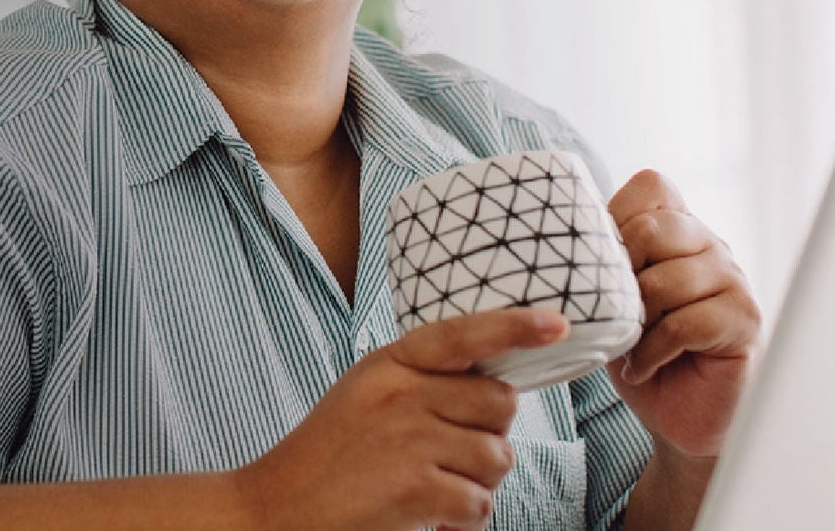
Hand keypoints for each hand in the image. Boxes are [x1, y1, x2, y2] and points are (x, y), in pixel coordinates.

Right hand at [235, 308, 569, 530]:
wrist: (276, 508)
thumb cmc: (330, 456)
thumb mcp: (366, 394)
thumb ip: (420, 381)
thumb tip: (495, 388)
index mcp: (389, 363)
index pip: (461, 334)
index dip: (513, 326)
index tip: (558, 322)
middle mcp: (401, 393)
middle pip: (498, 403)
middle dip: (492, 434)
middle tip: (454, 455)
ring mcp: (408, 439)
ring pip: (496, 457)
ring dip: (479, 482)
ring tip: (437, 487)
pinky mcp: (415, 488)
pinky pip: (479, 502)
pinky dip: (463, 519)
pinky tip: (430, 517)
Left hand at [607, 170, 760, 459]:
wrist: (674, 414)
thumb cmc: (637, 348)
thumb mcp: (609, 295)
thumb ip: (601, 258)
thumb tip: (561, 236)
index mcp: (678, 227)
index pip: (651, 186)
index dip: (617, 217)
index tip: (601, 260)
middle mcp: (710, 244)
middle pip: (654, 229)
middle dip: (622, 274)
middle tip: (616, 311)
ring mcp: (732, 279)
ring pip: (667, 279)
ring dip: (637, 319)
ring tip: (630, 342)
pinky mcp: (745, 319)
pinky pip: (685, 323)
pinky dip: (653, 350)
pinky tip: (644, 366)